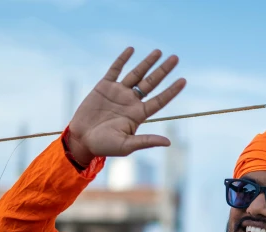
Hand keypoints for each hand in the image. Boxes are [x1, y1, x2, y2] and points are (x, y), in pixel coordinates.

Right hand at [68, 47, 185, 163]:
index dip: (172, 90)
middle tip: (175, 58)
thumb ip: (146, 141)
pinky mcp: (104, 87)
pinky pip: (115, 70)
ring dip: (147, 63)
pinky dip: (123, 59)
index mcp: (138, 115)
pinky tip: (131, 49)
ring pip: (136, 74)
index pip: (160, 100)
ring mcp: (118, 93)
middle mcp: (131, 102)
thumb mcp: (127, 145)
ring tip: (159, 51)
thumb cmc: (104, 146)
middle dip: (163, 71)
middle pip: (151, 83)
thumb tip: (168, 142)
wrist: (82, 140)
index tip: (183, 80)